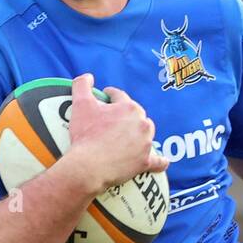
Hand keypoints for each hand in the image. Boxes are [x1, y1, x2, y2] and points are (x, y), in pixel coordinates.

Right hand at [65, 73, 165, 195]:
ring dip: (140, 134)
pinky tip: (161, 161)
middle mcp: (142, 123)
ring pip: (146, 134)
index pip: (120, 96)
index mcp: (129, 107)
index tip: (106, 98)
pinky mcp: (145, 161)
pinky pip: (157, 161)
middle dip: (126, 116)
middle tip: (112, 122)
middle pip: (136, 115)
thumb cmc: (86, 135)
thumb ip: (82, 85)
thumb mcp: (80, 104)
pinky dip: (159, 161)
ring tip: (130, 137)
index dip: (110, 96)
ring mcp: (145, 143)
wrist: (89, 166)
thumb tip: (88, 77)